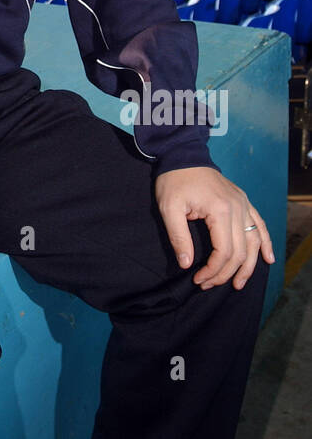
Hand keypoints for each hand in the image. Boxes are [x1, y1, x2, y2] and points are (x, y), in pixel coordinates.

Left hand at [154, 166, 274, 289]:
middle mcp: (238, 208)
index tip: (198, 279)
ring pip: (254, 242)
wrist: (183, 154)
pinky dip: (265, 243)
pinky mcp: (243, 201)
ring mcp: (243, 203)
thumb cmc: (174, 180)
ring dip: (249, 266)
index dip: (213, 270)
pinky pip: (259, 225)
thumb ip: (178, 237)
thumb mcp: (169, 208)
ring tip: (238, 284)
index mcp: (221, 210)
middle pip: (240, 251)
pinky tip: (268, 259)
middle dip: (225, 273)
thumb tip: (187, 264)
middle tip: (208, 284)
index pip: (224, 251)